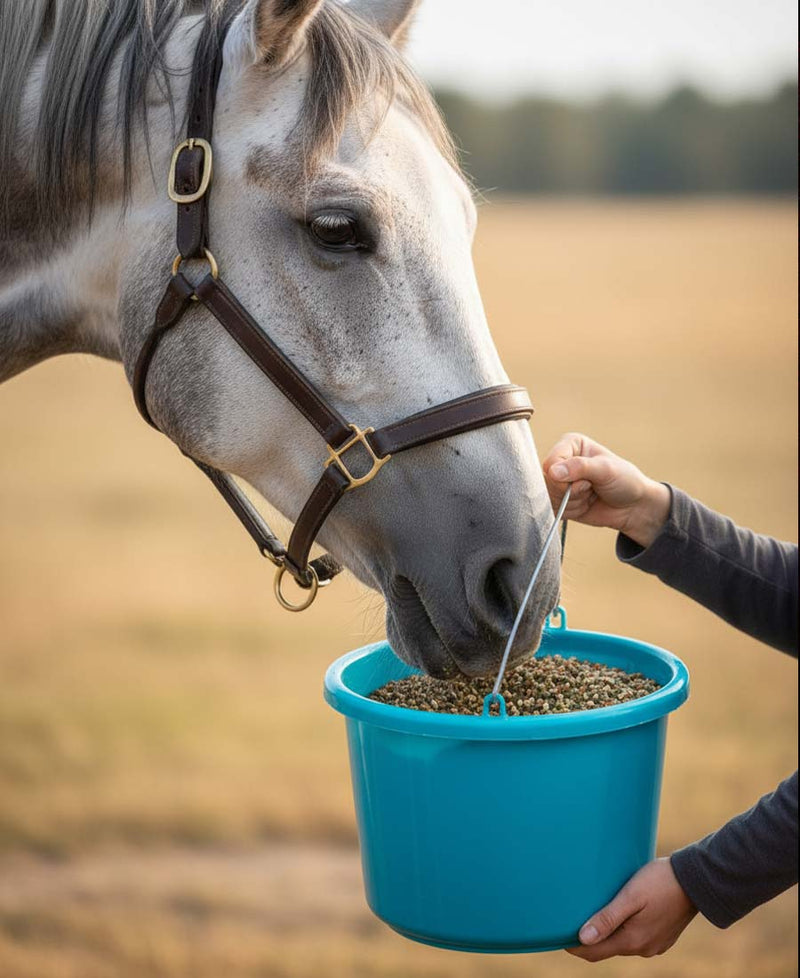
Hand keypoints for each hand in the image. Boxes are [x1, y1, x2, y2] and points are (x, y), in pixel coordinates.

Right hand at [542, 432, 670, 547]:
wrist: (633, 507)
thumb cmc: (625, 481)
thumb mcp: (607, 469)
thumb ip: (580, 467)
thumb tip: (553, 472)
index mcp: (571, 445)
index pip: (551, 462)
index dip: (566, 476)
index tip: (588, 479)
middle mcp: (562, 461)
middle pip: (547, 482)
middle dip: (572, 492)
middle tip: (591, 488)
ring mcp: (559, 482)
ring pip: (550, 498)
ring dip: (573, 502)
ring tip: (591, 495)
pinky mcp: (559, 500)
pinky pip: (553, 510)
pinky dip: (571, 511)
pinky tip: (585, 505)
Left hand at [566, 858, 697, 961]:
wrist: (697, 881)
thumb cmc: (660, 882)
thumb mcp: (630, 896)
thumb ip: (607, 918)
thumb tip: (582, 938)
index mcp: (632, 941)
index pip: (594, 952)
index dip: (573, 946)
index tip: (557, 935)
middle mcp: (643, 948)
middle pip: (606, 949)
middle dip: (588, 939)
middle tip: (570, 920)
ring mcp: (654, 944)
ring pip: (621, 943)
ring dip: (606, 933)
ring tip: (591, 914)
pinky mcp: (662, 936)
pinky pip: (635, 938)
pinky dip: (622, 930)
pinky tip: (617, 914)